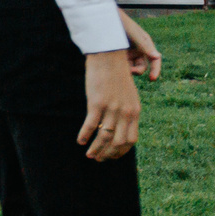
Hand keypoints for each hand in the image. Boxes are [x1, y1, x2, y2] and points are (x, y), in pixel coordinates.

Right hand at [76, 46, 146, 161]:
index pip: (131, 140)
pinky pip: (91, 125)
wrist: (109, 56)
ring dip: (96, 149)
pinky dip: (85, 135)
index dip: (121, 152)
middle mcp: (125, 112)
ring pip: (105, 137)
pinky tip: (79, 140)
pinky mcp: (97, 103)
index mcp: (135, 111)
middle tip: (98, 159)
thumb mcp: (128, 95)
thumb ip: (126, 111)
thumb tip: (120, 126)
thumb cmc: (116, 75)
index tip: (111, 156)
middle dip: (108, 155)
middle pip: (118, 143)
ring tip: (89, 155)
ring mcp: (112, 108)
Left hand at [118, 9, 162, 78]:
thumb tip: (157, 57)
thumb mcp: (134, 34)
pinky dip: (119, 67)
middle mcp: (138, 50)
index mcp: (146, 44)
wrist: (103, 19)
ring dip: (127, 69)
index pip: (155, 60)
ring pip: (131, 68)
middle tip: (129, 70)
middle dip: (137, 70)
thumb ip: (145, 45)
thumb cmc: (121, 23)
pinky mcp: (118, 55)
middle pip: (142, 67)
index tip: (152, 79)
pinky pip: (121, 66)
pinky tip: (113, 62)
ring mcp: (128, 53)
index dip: (155, 70)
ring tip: (118, 61)